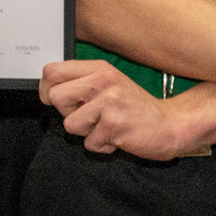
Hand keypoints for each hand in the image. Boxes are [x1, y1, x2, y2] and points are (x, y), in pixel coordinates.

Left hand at [41, 60, 198, 159]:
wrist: (168, 125)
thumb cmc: (135, 108)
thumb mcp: (110, 85)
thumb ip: (82, 83)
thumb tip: (49, 90)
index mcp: (99, 69)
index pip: (52, 71)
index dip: (46, 88)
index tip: (56, 99)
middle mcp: (103, 82)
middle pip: (56, 97)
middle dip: (67, 113)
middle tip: (88, 116)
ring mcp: (109, 103)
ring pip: (70, 124)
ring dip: (87, 132)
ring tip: (106, 127)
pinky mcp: (114, 125)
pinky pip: (89, 143)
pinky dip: (102, 145)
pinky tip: (117, 136)